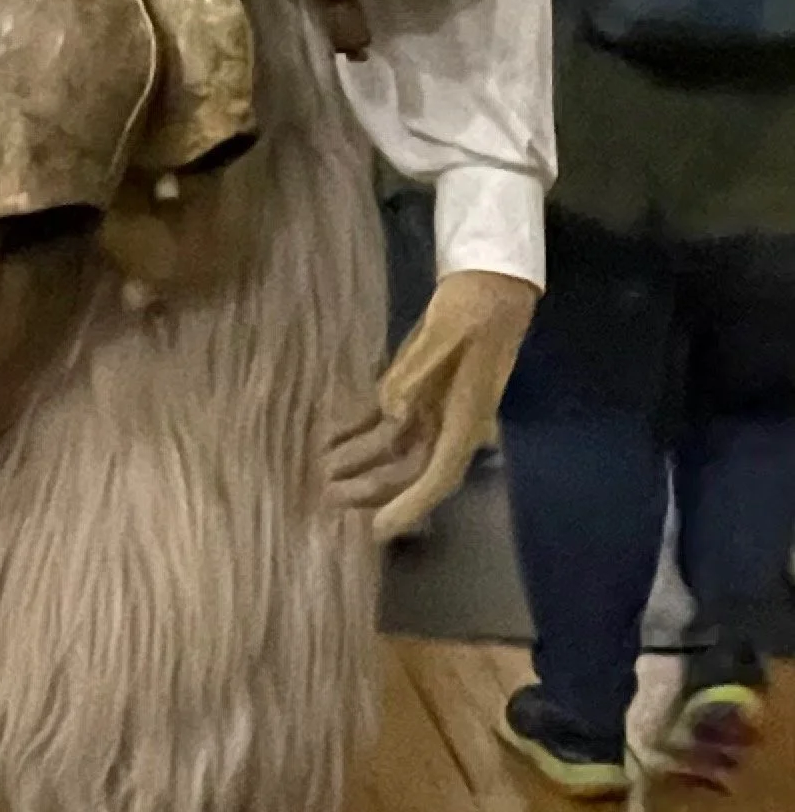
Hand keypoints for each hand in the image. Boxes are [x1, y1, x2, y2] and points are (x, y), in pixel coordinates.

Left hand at [325, 269, 536, 543]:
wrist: (490, 282)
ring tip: (322, 471)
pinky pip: (386, 420)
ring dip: (359, 461)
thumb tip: (390, 413)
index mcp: (465, 416)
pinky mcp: (417, 388)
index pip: (438, 474)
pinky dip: (358, 430)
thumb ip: (413, 373)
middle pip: (410, 469)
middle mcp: (449, 421)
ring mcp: (434, 407)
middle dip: (372, 487)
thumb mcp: (444, 333)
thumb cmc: (474, 306)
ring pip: (394, 448)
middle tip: (329, 497)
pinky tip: (330, 436)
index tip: (378, 530)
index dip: (409, 505)